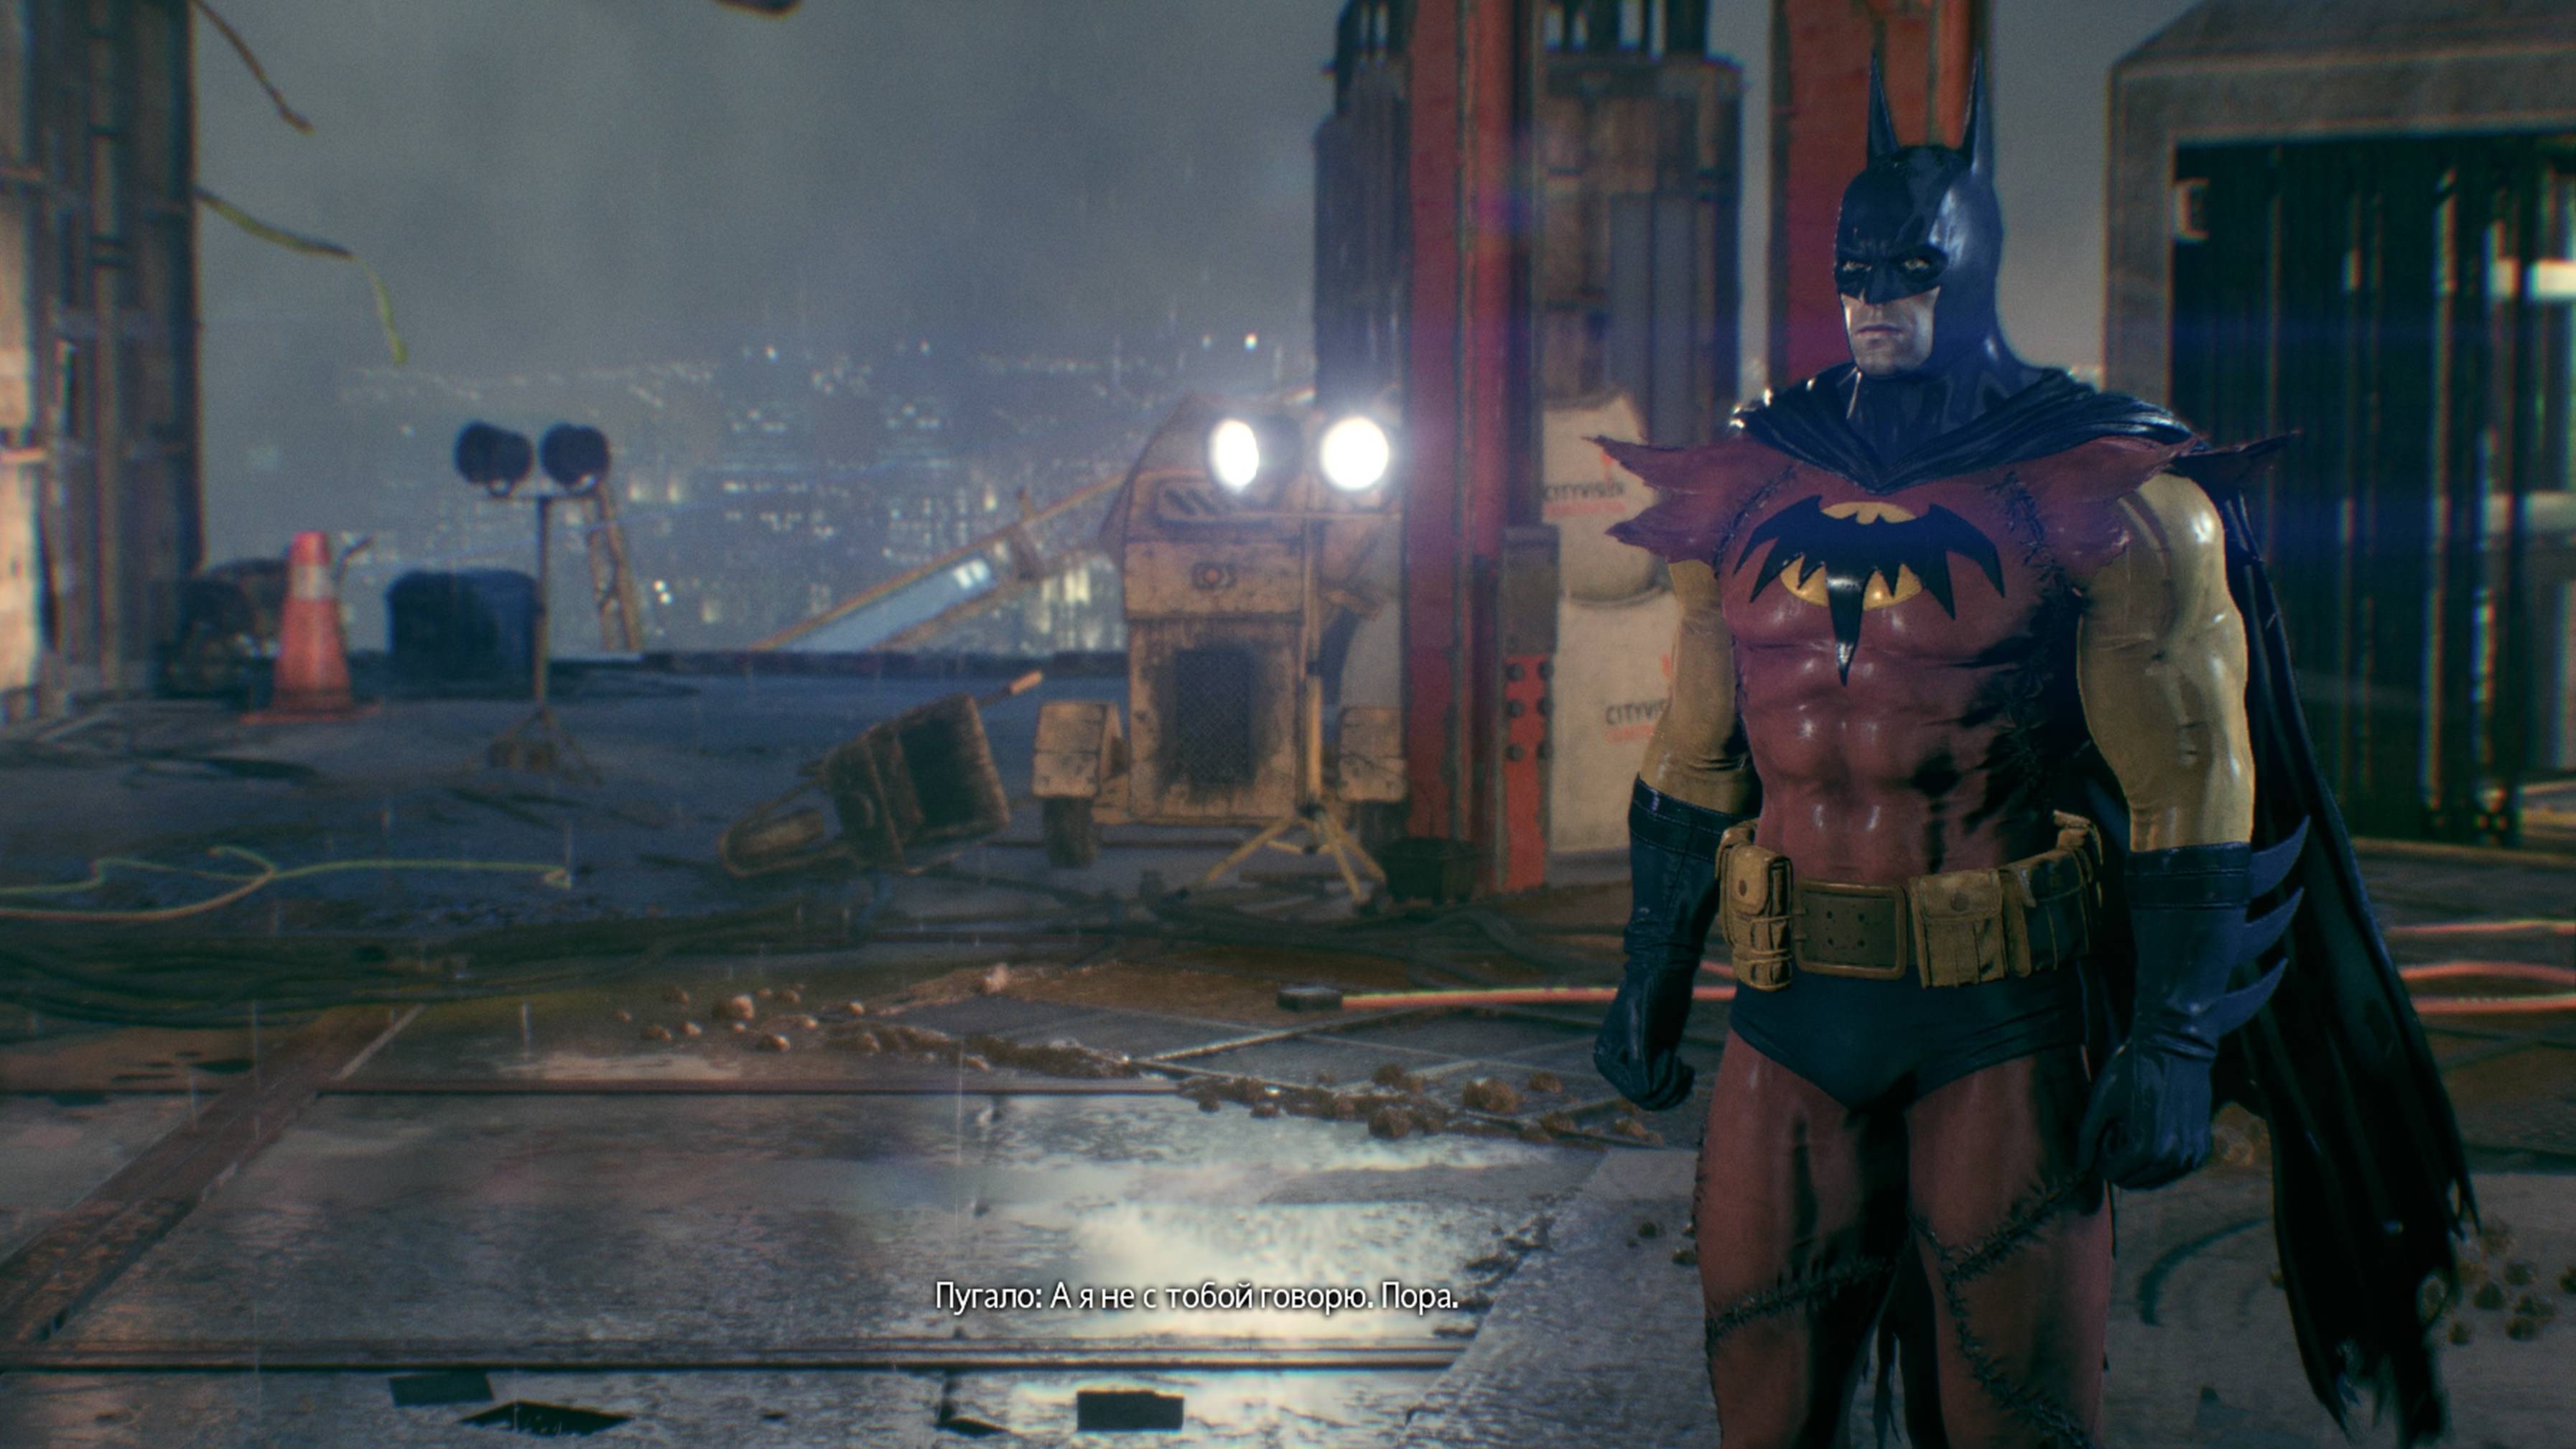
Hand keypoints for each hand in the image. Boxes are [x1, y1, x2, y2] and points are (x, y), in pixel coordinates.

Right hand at [1593, 967, 1696, 1110]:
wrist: (1663, 971)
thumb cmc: (1648, 990)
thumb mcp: (1641, 1022)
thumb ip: (1640, 1056)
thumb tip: (1643, 1091)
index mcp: (1606, 1059)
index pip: (1635, 1092)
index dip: (1657, 1081)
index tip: (1668, 1054)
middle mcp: (1618, 1065)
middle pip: (1646, 1100)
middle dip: (1668, 1087)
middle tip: (1678, 1062)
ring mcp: (1637, 1065)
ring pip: (1658, 1100)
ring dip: (1675, 1088)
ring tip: (1682, 1064)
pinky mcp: (1655, 1061)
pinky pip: (1667, 1090)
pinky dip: (1681, 1087)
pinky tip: (1688, 1069)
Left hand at [2076, 1037, 2214, 1189]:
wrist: (2176, 1047)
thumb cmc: (2133, 1070)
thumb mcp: (2101, 1101)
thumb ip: (2087, 1137)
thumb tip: (2081, 1166)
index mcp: (2146, 1148)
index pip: (2112, 1173)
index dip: (2102, 1152)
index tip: (2108, 1127)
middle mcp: (2174, 1158)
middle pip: (2132, 1181)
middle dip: (2120, 1159)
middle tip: (2121, 1127)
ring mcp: (2192, 1155)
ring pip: (2154, 1179)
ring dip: (2140, 1161)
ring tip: (2138, 1126)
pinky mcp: (2203, 1148)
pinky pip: (2174, 1170)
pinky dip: (2160, 1159)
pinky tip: (2156, 1129)